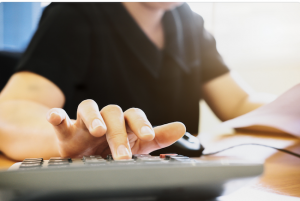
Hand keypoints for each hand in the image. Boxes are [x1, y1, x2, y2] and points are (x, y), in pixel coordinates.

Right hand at [46, 99, 185, 159]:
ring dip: (93, 117)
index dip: (142, 122)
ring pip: (88, 108)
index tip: (149, 136)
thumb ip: (159, 136)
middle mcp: (105, 118)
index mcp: (123, 122)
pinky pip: (60, 119)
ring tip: (97, 129)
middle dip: (119, 133)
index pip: (134, 114)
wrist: (88, 157)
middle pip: (113, 113)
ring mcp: (85, 122)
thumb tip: (182, 127)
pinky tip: (55, 116)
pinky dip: (56, 115)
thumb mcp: (139, 145)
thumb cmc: (116, 148)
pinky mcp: (66, 130)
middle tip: (123, 154)